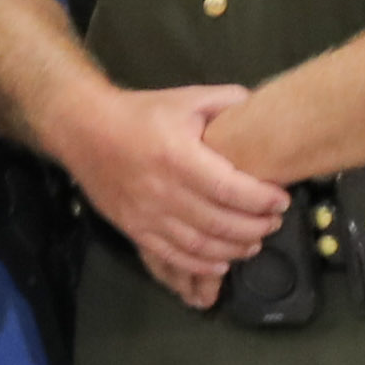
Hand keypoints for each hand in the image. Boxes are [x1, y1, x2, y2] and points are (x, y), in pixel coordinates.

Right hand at [63, 81, 287, 305]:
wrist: (84, 130)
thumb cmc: (140, 113)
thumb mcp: (186, 98)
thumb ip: (226, 101)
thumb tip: (260, 110)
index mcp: (178, 156)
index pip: (230, 189)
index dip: (261, 200)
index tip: (281, 200)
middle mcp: (163, 191)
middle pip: (220, 222)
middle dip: (255, 227)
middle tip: (274, 222)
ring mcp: (147, 215)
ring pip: (199, 246)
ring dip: (233, 249)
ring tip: (254, 242)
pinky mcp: (134, 229)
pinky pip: (172, 256)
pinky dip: (200, 266)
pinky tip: (221, 263)